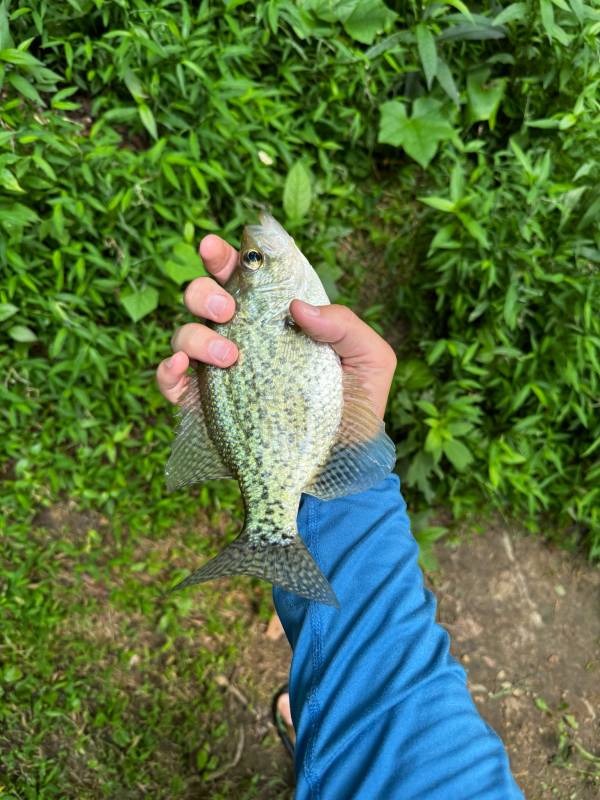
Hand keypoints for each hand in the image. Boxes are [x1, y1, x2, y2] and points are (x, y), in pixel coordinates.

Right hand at [156, 235, 396, 418]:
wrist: (342, 463)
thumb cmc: (356, 407)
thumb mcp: (371, 360)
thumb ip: (346, 325)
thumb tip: (298, 307)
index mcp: (278, 319)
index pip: (246, 278)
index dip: (227, 257)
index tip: (217, 248)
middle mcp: (244, 337)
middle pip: (205, 296)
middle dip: (205, 290)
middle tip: (228, 308)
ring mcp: (221, 371)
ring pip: (185, 333)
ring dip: (196, 334)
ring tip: (230, 355)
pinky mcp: (205, 405)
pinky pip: (170, 380)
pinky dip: (167, 369)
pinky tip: (182, 367)